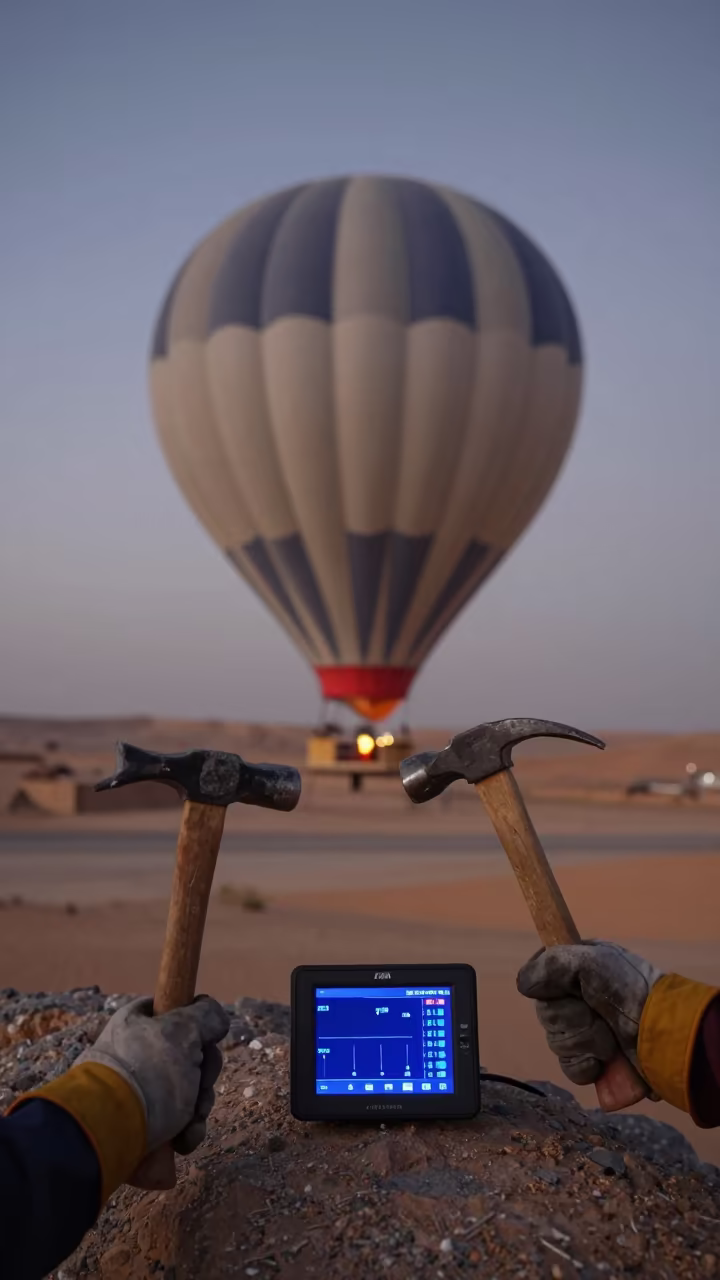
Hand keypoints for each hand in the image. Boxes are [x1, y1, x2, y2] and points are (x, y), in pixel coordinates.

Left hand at [76, 995, 229, 1153]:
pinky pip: (176, 1121)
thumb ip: (207, 1015)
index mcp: (139, 1021)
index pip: (180, 1013)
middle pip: (191, 1055)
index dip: (199, 1029)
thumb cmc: (148, 1071)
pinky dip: (186, 1130)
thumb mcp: (183, 1030)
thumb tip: (216, 1020)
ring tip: (190, 1120)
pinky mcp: (142, 1122)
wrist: (107, 1131)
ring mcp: (139, 1089)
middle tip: (200, 1084)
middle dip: (204, 1075)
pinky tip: (183, 1139)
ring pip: (189, 1090)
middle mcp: (137, 1052)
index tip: (204, 1044)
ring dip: (198, 1106)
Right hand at [516, 941, 662, 1086]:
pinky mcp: (595, 1061)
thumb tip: (524, 985)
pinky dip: (585, 1066)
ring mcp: (586, 1031)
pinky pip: (570, 1068)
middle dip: (571, 1018)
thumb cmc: (630, 991)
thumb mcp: (591, 962)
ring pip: (556, 1042)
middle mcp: (578, 998)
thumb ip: (550, 964)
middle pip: (546, 1013)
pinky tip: (601, 1061)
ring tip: (608, 1038)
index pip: (539, 978)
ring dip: (583, 1042)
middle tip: (596, 1013)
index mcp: (577, 969)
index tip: (567, 987)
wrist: (664, 1034)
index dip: (549, 987)